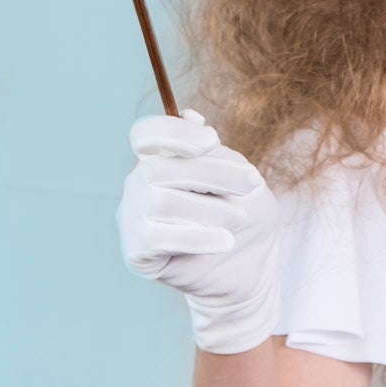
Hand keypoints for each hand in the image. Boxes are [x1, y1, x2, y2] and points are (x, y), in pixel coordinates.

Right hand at [117, 108, 281, 353]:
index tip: (212, 140)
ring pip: (161, 203)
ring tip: (238, 220)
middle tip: (252, 184)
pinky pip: (157, 238)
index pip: (146, 134)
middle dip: (213, 173)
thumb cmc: (245, 218)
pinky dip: (197, 237)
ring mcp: (134, 218)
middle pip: (159, 168)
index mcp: (161, 159)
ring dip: (210, 210)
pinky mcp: (137, 252)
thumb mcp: (242, 181)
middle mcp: (139, 185)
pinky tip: (224, 241)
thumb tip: (190, 116)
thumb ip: (216, 154)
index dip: (174, 133)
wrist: (248, 270)